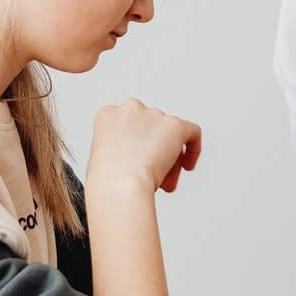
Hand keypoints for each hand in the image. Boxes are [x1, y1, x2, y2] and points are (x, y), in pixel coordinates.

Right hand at [88, 99, 202, 193]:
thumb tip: (135, 157)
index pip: (129, 125)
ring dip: (169, 158)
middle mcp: (131, 109)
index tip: (137, 162)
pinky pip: (193, 132)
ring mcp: (154, 115)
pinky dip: (193, 148)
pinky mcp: (175, 125)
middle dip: (154, 152)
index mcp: (108, 115)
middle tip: (153, 175)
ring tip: (164, 181)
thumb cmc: (108, 182)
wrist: (120, 186)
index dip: (137, 145)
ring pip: (169, 135)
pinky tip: (187, 166)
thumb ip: (119, 149)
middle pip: (151, 129)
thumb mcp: (102, 159)